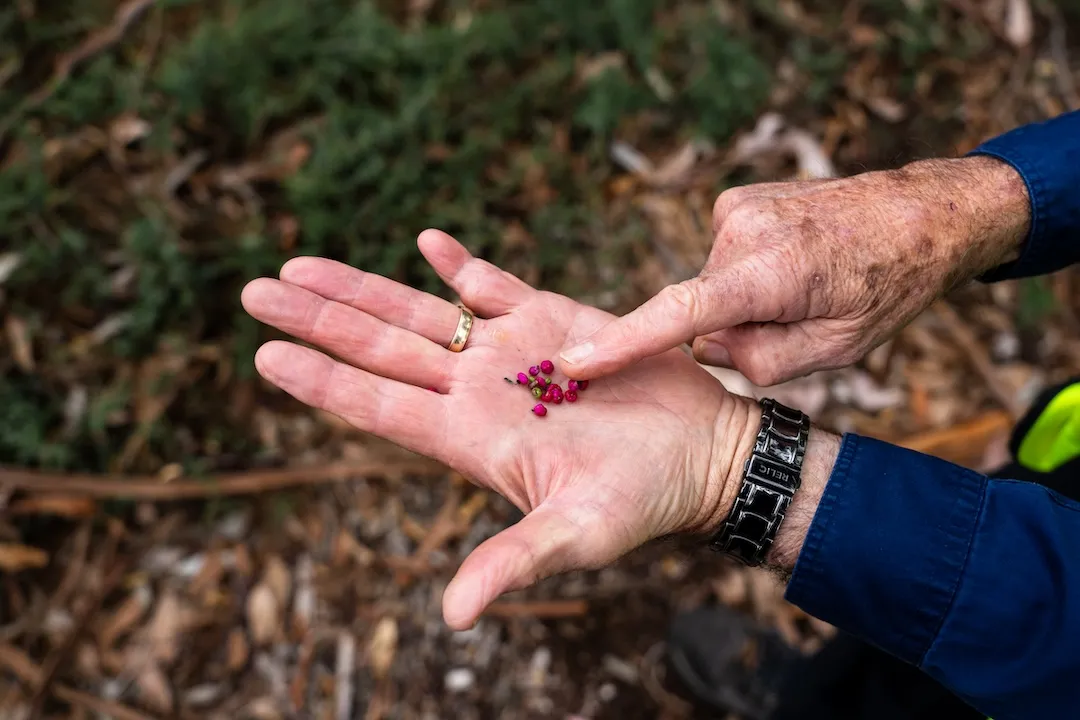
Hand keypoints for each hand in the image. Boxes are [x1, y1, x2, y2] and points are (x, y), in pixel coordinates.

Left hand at [241, 230, 757, 628]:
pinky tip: (426, 243)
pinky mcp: (551, 319)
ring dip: (361, 286)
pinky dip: (458, 264)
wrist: (698, 454)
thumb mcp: (576, 537)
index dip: (321, 382)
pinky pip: (492, 285)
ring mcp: (508, 351)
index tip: (264, 357)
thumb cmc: (642, 502)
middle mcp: (475, 391)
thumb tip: (453, 618)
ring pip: (418, 311)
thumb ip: (514, 563)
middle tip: (252, 291)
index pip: (377, 404)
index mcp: (470, 437)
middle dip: (317, 319)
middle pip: (378, 348)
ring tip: (298, 264)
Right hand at [559, 156, 1029, 384]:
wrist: (921, 214)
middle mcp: (743, 233)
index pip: (678, 315)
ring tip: (804, 284)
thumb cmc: (886, 287)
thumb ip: (762, 363)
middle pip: (702, 310)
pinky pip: (723, 257)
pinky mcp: (736, 198)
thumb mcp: (838, 351)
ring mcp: (737, 209)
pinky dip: (746, 270)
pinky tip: (793, 260)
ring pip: (713, 285)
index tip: (574, 364)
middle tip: (797, 319)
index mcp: (771, 275)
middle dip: (735, 328)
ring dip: (745, 298)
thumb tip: (706, 346)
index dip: (622, 345)